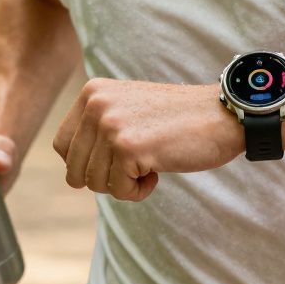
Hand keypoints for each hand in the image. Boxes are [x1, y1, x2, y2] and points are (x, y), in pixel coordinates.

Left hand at [51, 78, 242, 201]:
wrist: (223, 114)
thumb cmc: (179, 120)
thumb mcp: (127, 110)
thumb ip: (97, 129)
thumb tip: (71, 173)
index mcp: (92, 92)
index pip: (62, 145)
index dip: (87, 163)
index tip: (117, 158)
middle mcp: (96, 103)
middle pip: (73, 169)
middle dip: (105, 178)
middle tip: (135, 165)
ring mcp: (110, 125)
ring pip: (94, 183)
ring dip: (124, 184)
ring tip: (150, 163)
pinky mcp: (128, 147)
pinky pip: (118, 191)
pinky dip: (138, 191)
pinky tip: (159, 170)